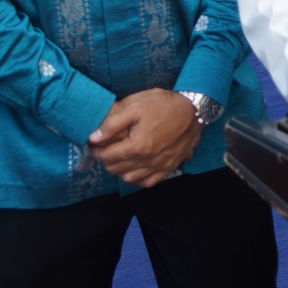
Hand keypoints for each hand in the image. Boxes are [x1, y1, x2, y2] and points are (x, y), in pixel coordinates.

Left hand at [87, 90, 201, 187]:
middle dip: (106, 160)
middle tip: (104, 149)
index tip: (94, 145)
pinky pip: (147, 182)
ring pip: (129, 178)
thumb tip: (94, 138)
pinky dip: (137, 178)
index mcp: (137, 146)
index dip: (96, 151)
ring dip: (119, 170)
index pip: (107, 156)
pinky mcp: (169, 168)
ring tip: (118, 157)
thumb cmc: (163, 104)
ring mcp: (159, 167)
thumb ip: (112, 123)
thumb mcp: (135, 106)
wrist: (194, 109)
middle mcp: (147, 161)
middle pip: (116, 169)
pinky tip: (135, 168)